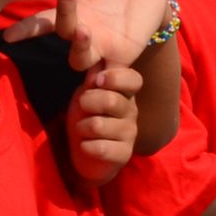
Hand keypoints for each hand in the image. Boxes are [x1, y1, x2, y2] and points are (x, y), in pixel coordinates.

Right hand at [27, 0, 170, 74]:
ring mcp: (99, 47)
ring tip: (83, 30)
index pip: (43, 21)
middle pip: (64, 33)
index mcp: (70, 14)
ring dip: (79, 47)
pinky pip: (111, 76)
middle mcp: (80, 33)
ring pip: (81, 59)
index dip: (26, 29)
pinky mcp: (121, 58)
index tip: (8, 36)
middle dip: (63, 18)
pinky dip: (106, 80)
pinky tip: (102, 77)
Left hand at [66, 65, 141, 185]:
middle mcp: (131, 111)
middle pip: (110, 100)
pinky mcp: (124, 154)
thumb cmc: (86, 116)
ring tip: (83, 129)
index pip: (133, 79)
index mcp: (125, 93)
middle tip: (83, 107)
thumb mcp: (86, 93)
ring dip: (81, 127)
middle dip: (87, 103)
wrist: (84, 150)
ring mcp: (130, 134)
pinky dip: (85, 146)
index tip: (98, 81)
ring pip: (98, 125)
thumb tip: (98, 60)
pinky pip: (99, 148)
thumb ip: (93, 79)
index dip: (115, 78)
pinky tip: (87, 146)